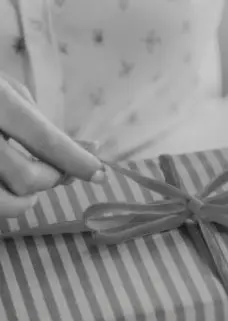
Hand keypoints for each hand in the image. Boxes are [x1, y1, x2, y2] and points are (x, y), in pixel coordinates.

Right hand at [0, 73, 104, 217]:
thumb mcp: (8, 92)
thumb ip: (42, 125)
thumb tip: (88, 152)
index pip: (45, 140)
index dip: (78, 162)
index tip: (101, 174)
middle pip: (27, 179)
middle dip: (52, 179)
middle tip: (60, 170)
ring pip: (6, 203)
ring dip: (26, 200)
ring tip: (30, 181)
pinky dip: (5, 201)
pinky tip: (6, 183)